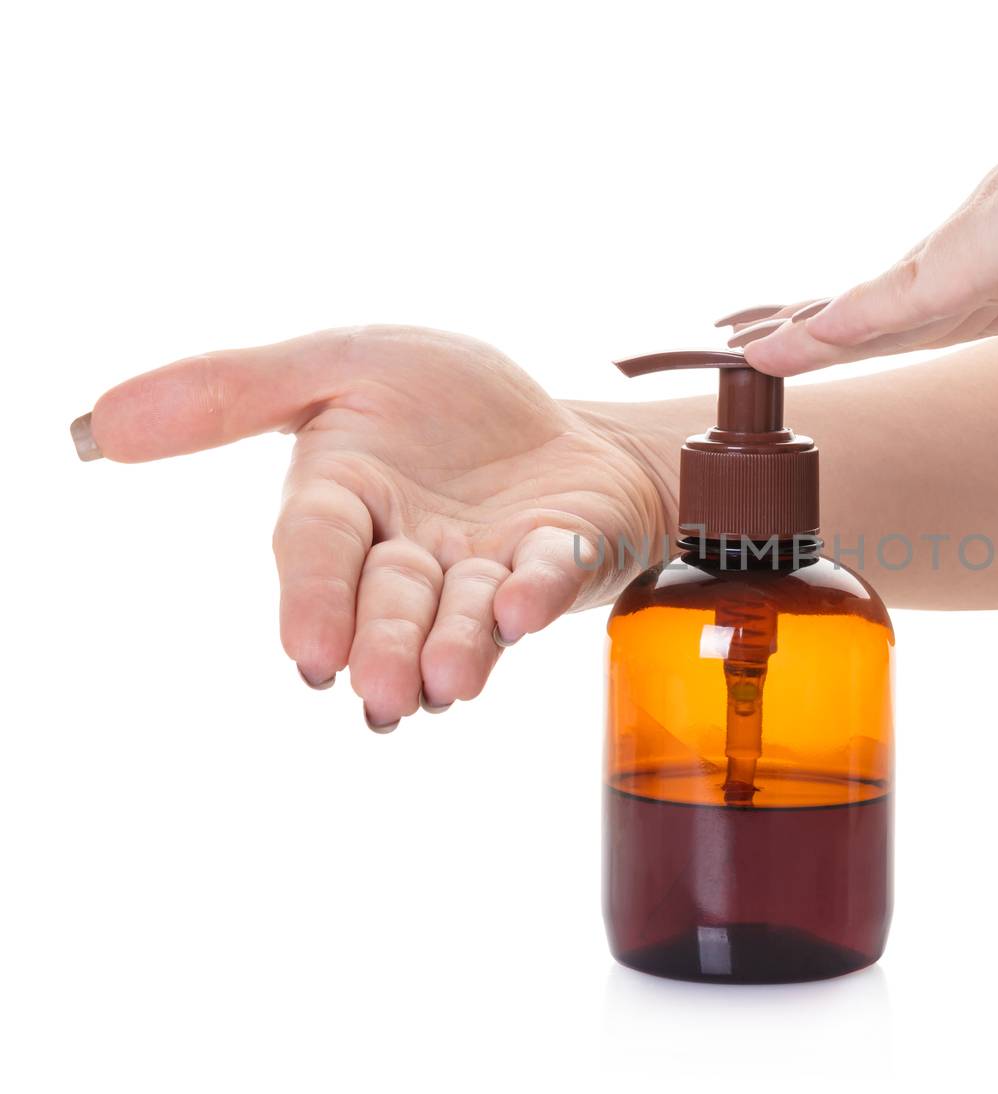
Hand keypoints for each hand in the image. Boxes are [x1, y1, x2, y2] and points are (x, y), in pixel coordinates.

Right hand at [73, 326, 669, 729]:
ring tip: (448, 680)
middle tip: (380, 691)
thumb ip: (234, 392)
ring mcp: (489, 565)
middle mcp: (413, 552)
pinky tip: (524, 607)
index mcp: (346, 502)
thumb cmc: (444, 403)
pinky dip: (539, 591)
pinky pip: (549, 575)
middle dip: (384, 643)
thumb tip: (96, 426)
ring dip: (458, 644)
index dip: (313, 597)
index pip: (316, 549)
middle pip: (390, 602)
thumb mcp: (343, 366)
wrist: (557, 424)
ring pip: (466, 612)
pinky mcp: (559, 558)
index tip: (309, 650)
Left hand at [725, 9, 997, 375]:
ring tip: (740, 343)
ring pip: (874, 305)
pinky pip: (875, 311)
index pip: (983, 284)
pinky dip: (818, 337)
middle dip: (845, 316)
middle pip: (908, 294)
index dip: (932, 307)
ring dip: (812, 329)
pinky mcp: (977, 257)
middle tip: (776, 325)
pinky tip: (761, 353)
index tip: (892, 317)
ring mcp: (991, 243)